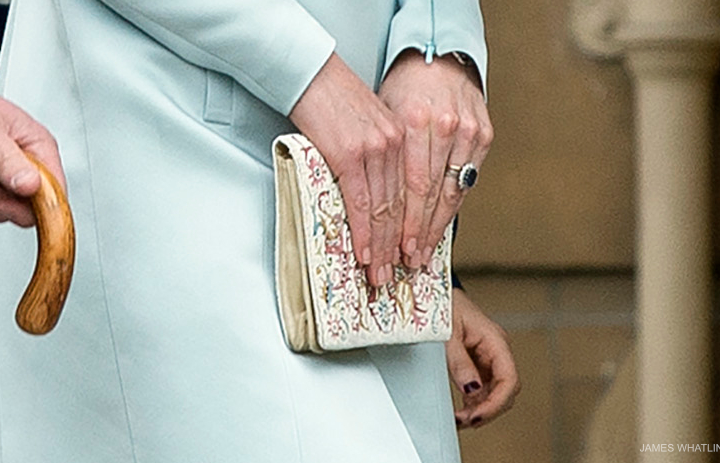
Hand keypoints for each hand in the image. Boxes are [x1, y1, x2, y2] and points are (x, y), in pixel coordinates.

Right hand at [289, 53, 404, 285]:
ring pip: (383, 209)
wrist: (308, 73)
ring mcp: (374, 150)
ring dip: (381, 247)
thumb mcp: (363, 126)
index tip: (406, 254)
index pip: (411, 193)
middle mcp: (394, 145)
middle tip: (392, 274)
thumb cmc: (329, 100)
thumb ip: (373, 156)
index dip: (409, 229)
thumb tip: (368, 196)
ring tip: (377, 273)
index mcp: (401, 138)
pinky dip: (363, 231)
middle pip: (400, 206)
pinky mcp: (349, 154)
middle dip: (397, 246)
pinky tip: (363, 251)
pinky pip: (360, 202)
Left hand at [378, 50, 491, 268]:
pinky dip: (450, 208)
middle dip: (417, 233)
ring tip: (421, 255)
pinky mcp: (483, 137)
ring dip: (435, 229)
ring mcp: (468, 133)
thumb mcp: (383, 115)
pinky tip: (438, 229)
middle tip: (406, 261)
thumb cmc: (403, 90)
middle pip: (429, 194)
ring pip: (450, 193)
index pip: (408, 185)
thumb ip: (380, 155)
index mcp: (413, 122)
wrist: (438, 58)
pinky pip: (465, 182)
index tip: (393, 248)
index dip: (402, 222)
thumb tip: (361, 201)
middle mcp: (444, 128)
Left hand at [446, 288, 518, 428]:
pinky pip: (482, 387)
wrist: (435, 293)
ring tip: (460, 419)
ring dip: (480, 408)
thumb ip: (459, 361)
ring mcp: (488, 357)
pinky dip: (473, 402)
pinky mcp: (477, 362)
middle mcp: (496, 350)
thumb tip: (471, 389)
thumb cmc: (444, 305)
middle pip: (505, 390)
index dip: (496, 403)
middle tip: (463, 421)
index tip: (476, 416)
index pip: (509, 379)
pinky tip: (461, 409)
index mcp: (495, 340)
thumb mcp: (447, 333)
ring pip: (494, 392)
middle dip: (488, 410)